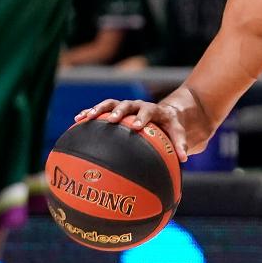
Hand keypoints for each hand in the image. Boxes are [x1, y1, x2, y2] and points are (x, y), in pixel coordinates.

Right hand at [75, 99, 189, 160]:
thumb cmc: (171, 126)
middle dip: (119, 111)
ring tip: (86, 117)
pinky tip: (77, 120)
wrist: (165, 113)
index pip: (149, 111)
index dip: (142, 118)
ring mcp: (126, 107)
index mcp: (154, 110)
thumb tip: (184, 159)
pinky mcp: (115, 109)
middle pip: (127, 105)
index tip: (136, 126)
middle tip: (111, 120)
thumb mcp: (178, 132)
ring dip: (98, 109)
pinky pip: (101, 109)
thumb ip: (181, 144)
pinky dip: (90, 113)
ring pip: (110, 104)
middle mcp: (138, 106)